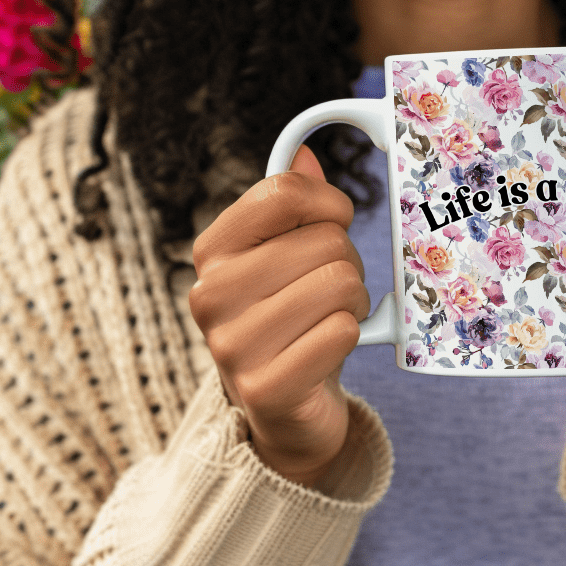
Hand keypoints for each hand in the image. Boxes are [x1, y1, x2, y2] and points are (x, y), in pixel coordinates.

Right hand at [188, 145, 369, 486]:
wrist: (286, 409)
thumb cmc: (293, 322)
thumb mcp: (287, 260)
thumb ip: (291, 208)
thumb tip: (304, 155)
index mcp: (213, 251)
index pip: (283, 193)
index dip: (329, 204)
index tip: (336, 223)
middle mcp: (210, 294)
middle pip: (325, 242)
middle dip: (348, 265)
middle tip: (333, 294)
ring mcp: (231, 345)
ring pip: (340, 284)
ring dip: (354, 304)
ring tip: (332, 322)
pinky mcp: (264, 388)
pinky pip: (341, 332)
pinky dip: (351, 338)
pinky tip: (330, 351)